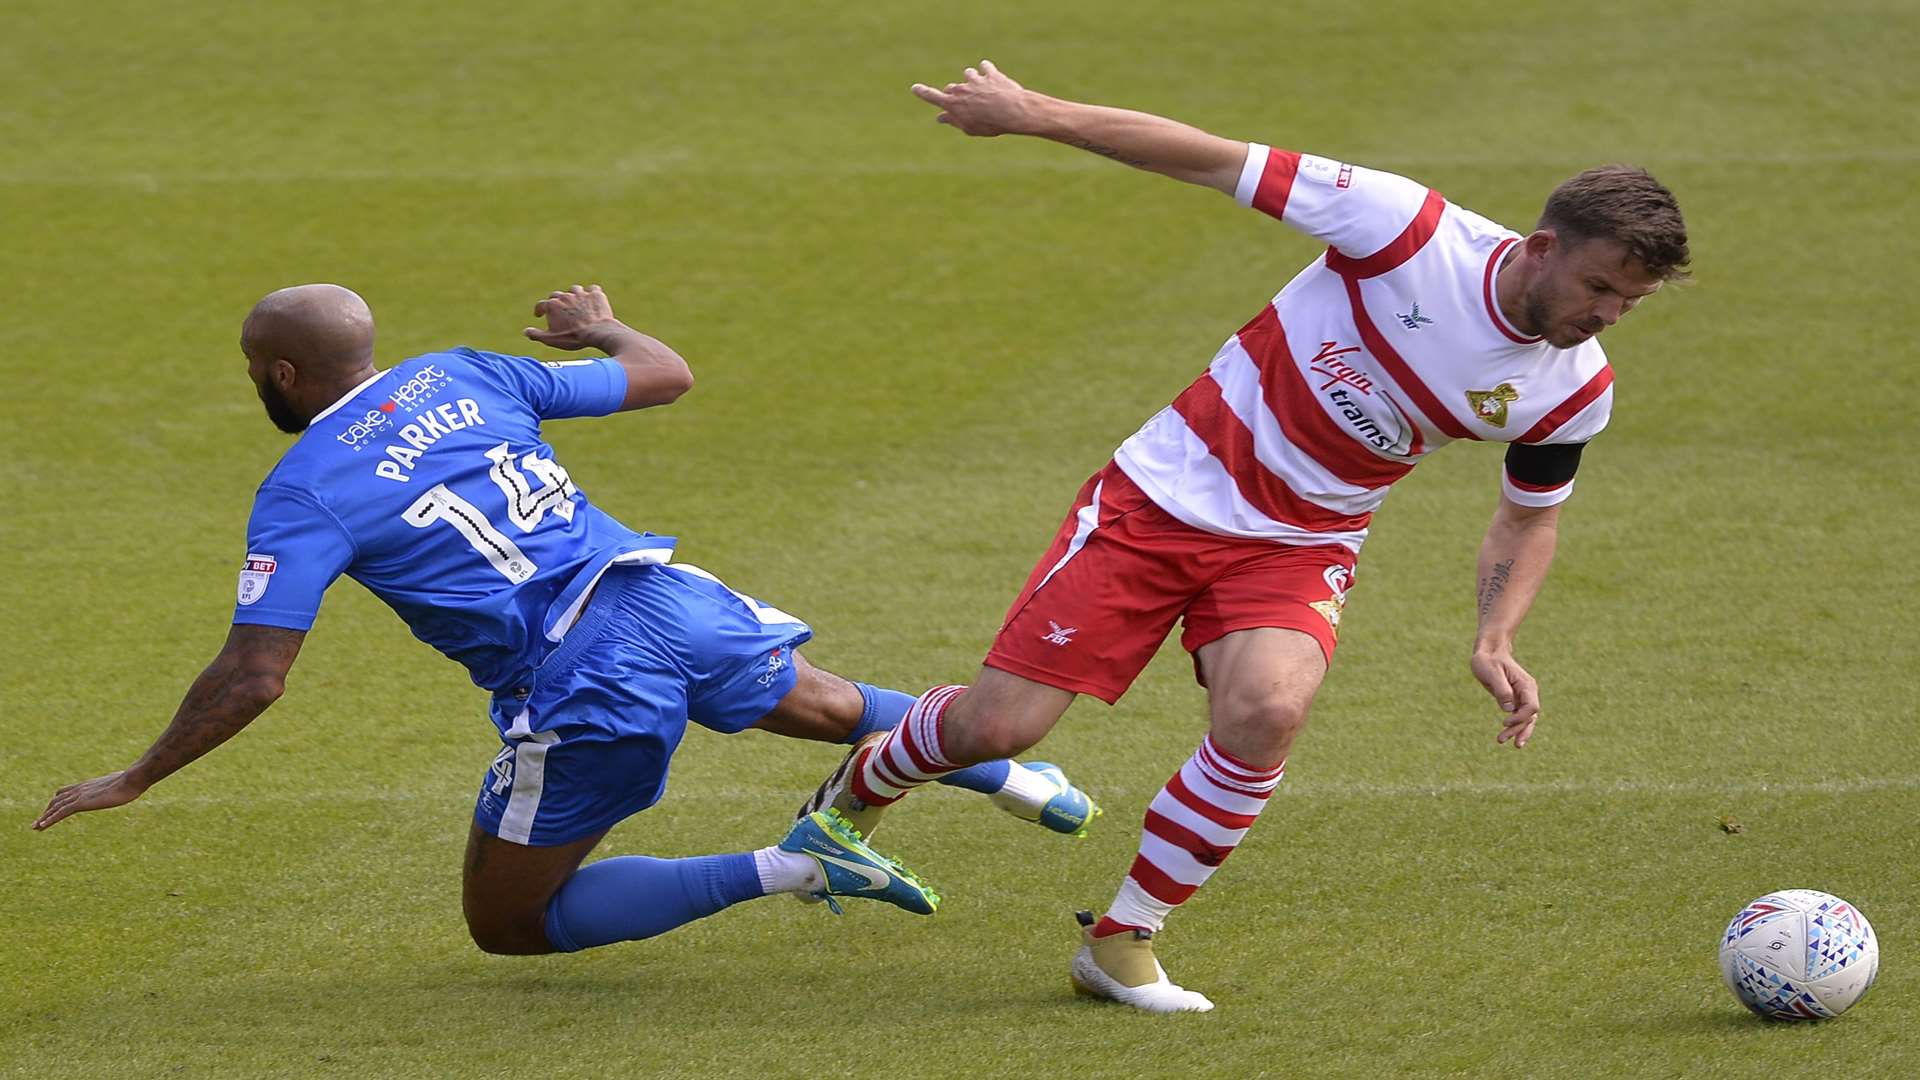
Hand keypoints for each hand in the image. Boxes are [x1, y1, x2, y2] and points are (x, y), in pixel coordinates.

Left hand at [34, 770, 146, 830]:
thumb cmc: (132, 781)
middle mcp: (80, 789)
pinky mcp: (81, 803)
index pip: (65, 792)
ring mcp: (79, 795)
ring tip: (35, 827)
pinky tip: (41, 827)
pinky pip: (60, 813)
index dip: (56, 802)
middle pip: (57, 800)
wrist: (132, 780)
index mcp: (88, 785)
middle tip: (38, 822)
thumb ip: (119, 785)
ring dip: (44, 817)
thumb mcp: (122, 783)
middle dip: (47, 811)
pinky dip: (49, 820)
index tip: (50, 809)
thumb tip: (129, 783)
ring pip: (55, 807)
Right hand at [524, 284, 625, 350]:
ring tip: (575, 303)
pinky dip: (591, 294)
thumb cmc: (573, 337)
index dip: (539, 310)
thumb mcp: (552, 339)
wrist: (597, 332)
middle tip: (558, 310)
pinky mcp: (595, 294)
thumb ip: (537, 334)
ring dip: (573, 295)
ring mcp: (581, 294)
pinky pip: (592, 289)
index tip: (539, 314)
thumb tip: (525, 332)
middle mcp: (565, 296)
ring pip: (574, 290)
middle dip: (555, 302)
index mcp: (552, 306)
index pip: (541, 305)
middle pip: (556, 296)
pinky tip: (592, 299)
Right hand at [911, 59, 1035, 136]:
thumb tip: (941, 117)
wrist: (1012, 110)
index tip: (915, 88)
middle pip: (952, 88)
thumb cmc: (990, 124)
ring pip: (968, 74)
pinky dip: (986, 70)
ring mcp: (976, 79)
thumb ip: (954, 121)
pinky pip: (985, 67)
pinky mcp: (991, 73)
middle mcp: (961, 89)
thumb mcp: (970, 128)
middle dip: (955, 94)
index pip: (933, 97)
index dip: (923, 93)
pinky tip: (990, 73)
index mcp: (953, 104)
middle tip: (966, 104)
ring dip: (971, 80)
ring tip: (982, 90)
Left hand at [1470, 649, 1539, 748]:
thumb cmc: (1489, 660)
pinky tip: (1507, 735)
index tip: (1504, 722)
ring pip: (1526, 718)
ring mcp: (1522, 696)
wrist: (1489, 652)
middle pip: (1530, 716)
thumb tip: (1509, 709)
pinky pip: (1518, 716)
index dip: (1520, 718)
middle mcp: (1528, 692)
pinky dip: (1514, 726)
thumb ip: (1502, 690)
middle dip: (1520, 730)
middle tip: (1505, 741)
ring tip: (1501, 741)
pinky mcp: (1515, 699)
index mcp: (1526, 685)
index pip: (1531, 707)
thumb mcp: (1492, 672)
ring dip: (1517, 731)